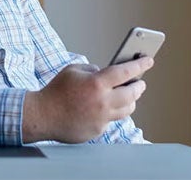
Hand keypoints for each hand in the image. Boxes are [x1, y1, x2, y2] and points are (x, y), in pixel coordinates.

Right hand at [23, 57, 152, 143]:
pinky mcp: (98, 130)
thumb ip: (92, 70)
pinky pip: (111, 119)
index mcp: (96, 83)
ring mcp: (102, 118)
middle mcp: (103, 102)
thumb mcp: (72, 70)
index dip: (140, 65)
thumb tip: (105, 74)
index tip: (148, 60)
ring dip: (129, 100)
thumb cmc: (55, 91)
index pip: (126, 72)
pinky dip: (110, 112)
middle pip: (133, 93)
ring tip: (126, 95)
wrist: (42, 115)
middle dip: (139, 86)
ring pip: (127, 109)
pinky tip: (103, 107)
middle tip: (140, 82)